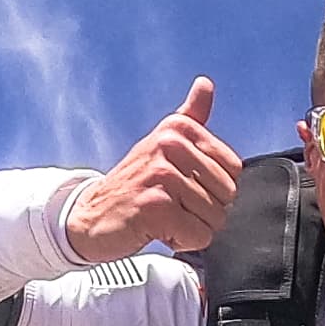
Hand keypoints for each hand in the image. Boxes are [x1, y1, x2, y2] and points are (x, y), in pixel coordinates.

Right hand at [64, 77, 241, 258]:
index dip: (214, 188)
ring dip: (192, 227)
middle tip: (173, 204)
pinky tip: (158, 230)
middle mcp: (170, 146)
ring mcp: (162, 175)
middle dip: (205, 211)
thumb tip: (206, 84)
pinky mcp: (156, 207)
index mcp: (179, 129)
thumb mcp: (162, 143)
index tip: (185, 185)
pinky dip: (182, 241)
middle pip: (227, 195)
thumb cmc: (134, 183)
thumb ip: (190, 116)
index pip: (233, 169)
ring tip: (164, 216)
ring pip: (214, 218)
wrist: (91, 215)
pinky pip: (198, 235)